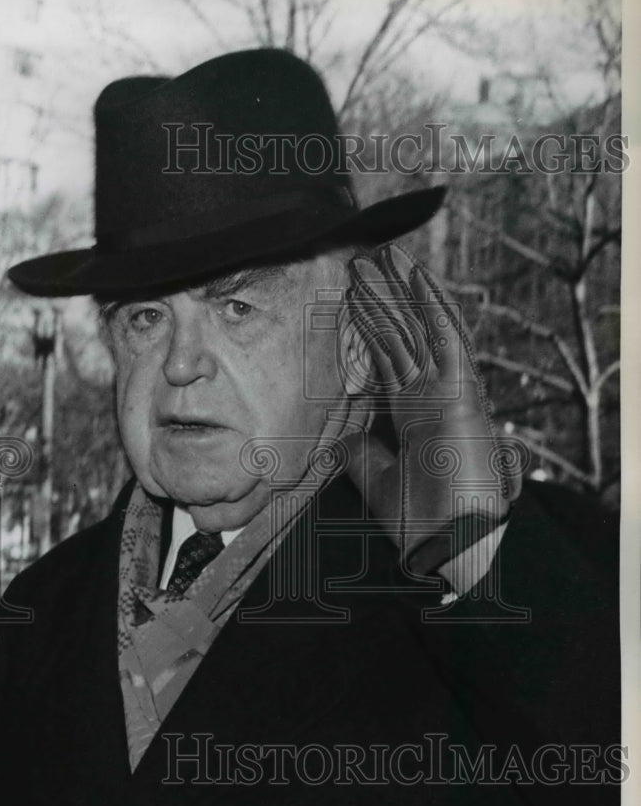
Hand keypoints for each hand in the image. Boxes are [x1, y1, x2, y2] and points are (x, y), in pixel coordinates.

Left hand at [343, 242, 521, 591]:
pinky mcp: (464, 396)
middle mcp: (435, 397)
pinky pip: (448, 341)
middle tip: (362, 262)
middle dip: (385, 299)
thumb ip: (361, 458)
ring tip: (383, 257)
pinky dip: (434, 307)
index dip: (372, 326)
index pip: (390, 357)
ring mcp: (451, 393)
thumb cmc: (424, 524)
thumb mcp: (379, 484)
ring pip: (424, 329)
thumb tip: (340, 440)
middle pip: (406, 336)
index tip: (351, 297)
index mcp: (416, 414)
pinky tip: (417, 276)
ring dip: (404, 292)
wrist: (450, 549)